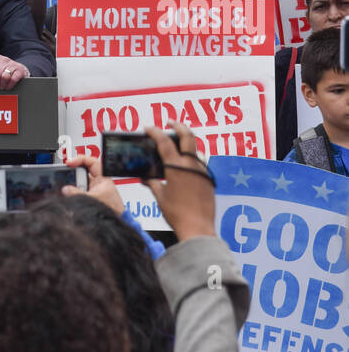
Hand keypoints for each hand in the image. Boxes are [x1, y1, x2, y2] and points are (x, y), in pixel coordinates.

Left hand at [0, 54, 28, 91]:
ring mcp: (13, 64)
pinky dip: (9, 85)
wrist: (20, 71)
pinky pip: (13, 79)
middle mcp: (4, 59)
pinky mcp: (20, 70)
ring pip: (4, 77)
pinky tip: (8, 87)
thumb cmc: (4, 72)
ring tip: (2, 87)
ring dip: (2, 85)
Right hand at [61, 152, 124, 214]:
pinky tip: (71, 199)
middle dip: (74, 177)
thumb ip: (78, 194)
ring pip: (79, 185)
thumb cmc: (113, 211)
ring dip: (74, 189)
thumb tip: (66, 190)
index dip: (80, 159)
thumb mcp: (94, 200)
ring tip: (69, 193)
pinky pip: (79, 194)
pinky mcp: (90, 199)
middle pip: (82, 174)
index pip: (91, 163)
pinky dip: (74, 196)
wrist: (115, 224)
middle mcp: (98, 184)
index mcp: (102, 180)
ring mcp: (94, 192)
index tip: (70, 162)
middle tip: (67, 180)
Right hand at [143, 121, 215, 241]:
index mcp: (176, 167)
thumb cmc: (176, 214)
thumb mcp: (160, 197)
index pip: (164, 141)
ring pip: (196, 149)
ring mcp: (202, 171)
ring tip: (177, 143)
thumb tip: (143, 177)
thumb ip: (152, 183)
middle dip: (178, 125)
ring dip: (187, 142)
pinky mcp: (209, 180)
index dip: (154, 132)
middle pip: (187, 135)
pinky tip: (185, 166)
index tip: (147, 128)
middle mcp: (191, 165)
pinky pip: (200, 163)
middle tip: (169, 122)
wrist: (198, 229)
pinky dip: (191, 158)